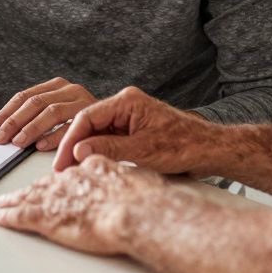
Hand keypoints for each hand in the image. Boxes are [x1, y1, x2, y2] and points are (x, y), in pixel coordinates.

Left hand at [0, 77, 97, 149]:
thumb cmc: (84, 125)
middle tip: (0, 139)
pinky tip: (42, 146)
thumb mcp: (58, 116)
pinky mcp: (96, 113)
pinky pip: (72, 125)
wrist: (120, 127)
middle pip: (35, 103)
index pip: (24, 97)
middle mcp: (70, 89)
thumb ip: (36, 119)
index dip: (5, 114)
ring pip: (51, 111)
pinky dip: (55, 136)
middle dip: (14, 122)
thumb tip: (3, 133)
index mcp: (56, 85)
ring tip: (18, 143)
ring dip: (32, 128)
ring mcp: (83, 99)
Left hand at [0, 155, 164, 254]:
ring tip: (4, 203)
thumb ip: (128, 178)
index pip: (72, 169)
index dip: (62, 176)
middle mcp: (72, 177)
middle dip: (32, 188)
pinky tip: (2, 216)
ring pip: (30, 196)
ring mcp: (58, 195)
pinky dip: (10, 216)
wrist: (136, 212)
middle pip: (46, 182)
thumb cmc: (145, 200)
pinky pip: (22, 215)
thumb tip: (135, 184)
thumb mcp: (139, 178)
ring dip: (16, 200)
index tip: (57, 180)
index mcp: (94, 165)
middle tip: (19, 192)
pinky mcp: (48, 216)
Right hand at [53, 87, 221, 174]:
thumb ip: (109, 148)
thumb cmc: (184, 146)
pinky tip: (89, 165)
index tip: (61, 160)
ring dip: (84, 150)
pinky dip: (98, 151)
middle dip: (74, 146)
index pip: (87, 117)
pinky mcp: (133, 130)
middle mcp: (125, 105)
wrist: (210, 149)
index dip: (71, 140)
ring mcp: (129, 118)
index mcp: (126, 101)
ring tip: (71, 170)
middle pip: (89, 123)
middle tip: (61, 168)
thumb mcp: (143, 150)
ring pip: (97, 132)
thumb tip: (78, 151)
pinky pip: (108, 138)